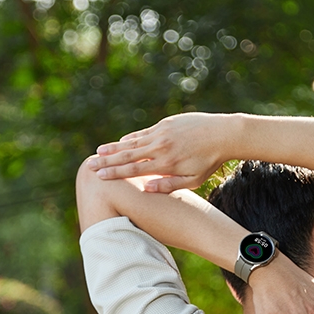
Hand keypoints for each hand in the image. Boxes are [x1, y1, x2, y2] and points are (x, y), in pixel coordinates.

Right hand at [90, 113, 234, 191]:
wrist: (223, 134)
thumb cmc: (209, 161)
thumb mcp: (193, 180)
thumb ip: (169, 185)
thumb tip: (146, 189)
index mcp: (166, 164)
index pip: (134, 170)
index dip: (114, 173)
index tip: (98, 176)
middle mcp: (160, 147)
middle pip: (127, 155)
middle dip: (106, 161)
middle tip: (89, 165)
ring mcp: (162, 133)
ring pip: (133, 142)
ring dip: (114, 148)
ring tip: (98, 152)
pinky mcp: (165, 124)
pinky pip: (144, 132)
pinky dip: (131, 138)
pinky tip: (121, 142)